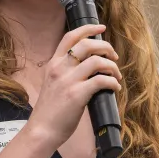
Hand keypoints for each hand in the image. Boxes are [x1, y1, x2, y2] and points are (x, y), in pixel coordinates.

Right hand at [27, 24, 121, 150]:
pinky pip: (101, 80)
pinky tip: (115, 87)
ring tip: (116, 75)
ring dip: (112, 66)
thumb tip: (88, 63)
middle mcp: (60, 68)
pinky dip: (112, 82)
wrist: (41, 129)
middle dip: (105, 46)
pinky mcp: (76, 95)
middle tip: (113, 56)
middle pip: (87, 44)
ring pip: (96, 61)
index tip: (101, 27)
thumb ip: (65, 70)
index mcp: (54, 63)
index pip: (70, 37)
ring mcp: (68, 80)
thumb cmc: (50, 108)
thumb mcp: (52, 81)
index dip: (87, 28)